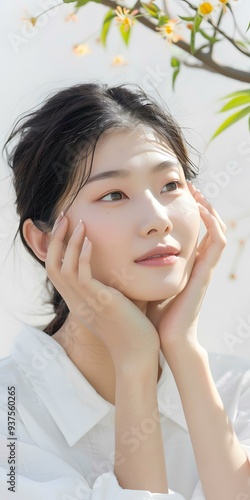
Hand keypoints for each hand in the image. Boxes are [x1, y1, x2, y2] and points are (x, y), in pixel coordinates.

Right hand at [45, 216, 159, 370]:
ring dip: (69, 242)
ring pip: (63, 267)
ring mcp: (85, 303)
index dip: (57, 248)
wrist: (139, 354)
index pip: (56, 271)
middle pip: (52, 265)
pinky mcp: (99, 303)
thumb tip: (123, 263)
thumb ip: (113, 284)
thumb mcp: (116, 302)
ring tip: (78, 222)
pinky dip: (83, 255)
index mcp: (78, 301)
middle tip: (65, 217)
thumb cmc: (133, 329)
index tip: (67, 227)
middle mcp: (76, 301)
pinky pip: (81, 275)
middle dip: (56, 239)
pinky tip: (90, 240)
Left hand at [146, 183, 226, 352]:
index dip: (188, 212)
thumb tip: (120, 251)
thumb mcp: (147, 283)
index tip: (175, 192)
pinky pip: (216, 243)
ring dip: (209, 209)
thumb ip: (140, 267)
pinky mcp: (205, 273)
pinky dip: (212, 225)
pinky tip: (201, 210)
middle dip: (201, 204)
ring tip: (197, 191)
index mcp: (185, 265)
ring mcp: (204, 268)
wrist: (166, 338)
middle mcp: (197, 263)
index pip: (193, 231)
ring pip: (217, 230)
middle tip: (190, 185)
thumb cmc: (153, 314)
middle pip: (207, 227)